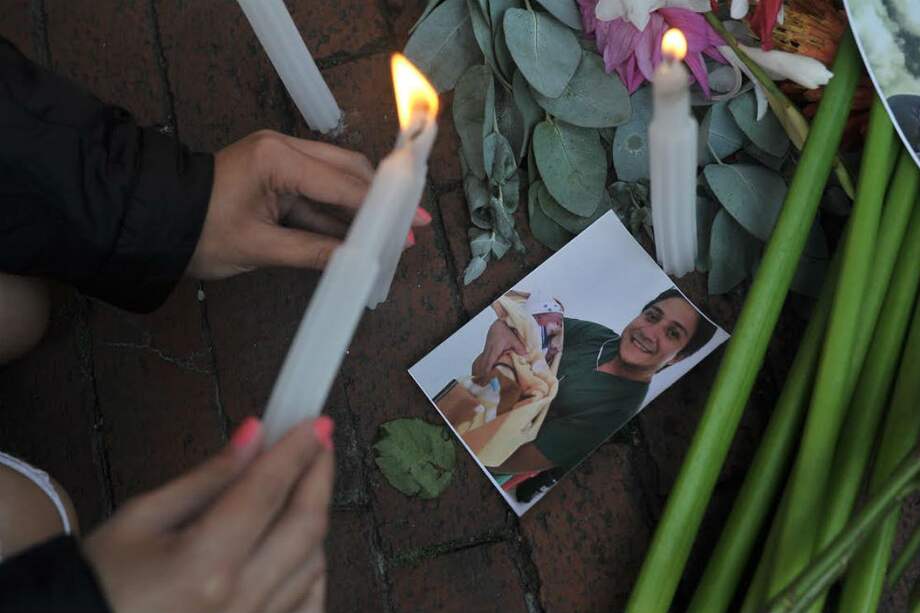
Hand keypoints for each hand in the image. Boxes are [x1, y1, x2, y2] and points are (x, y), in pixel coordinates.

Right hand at [83, 416, 334, 612]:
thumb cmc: (98, 583)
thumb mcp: (141, 518)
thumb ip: (208, 477)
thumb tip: (255, 435)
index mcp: (204, 565)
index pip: (268, 490)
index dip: (298, 450)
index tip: (317, 423)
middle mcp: (238, 602)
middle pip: (306, 526)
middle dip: (319, 477)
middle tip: (319, 445)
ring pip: (314, 565)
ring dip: (314, 521)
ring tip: (298, 490)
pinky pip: (309, 606)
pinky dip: (312, 571)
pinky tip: (301, 548)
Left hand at [187, 130, 431, 278]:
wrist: (154, 221)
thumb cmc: (197, 232)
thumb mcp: (258, 247)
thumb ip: (313, 252)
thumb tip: (356, 263)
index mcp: (277, 158)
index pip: (341, 183)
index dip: (379, 207)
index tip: (410, 223)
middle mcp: (284, 149)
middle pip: (348, 172)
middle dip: (379, 202)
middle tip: (410, 228)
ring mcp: (282, 161)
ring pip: (337, 182)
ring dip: (362, 211)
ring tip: (391, 238)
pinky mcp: (279, 177)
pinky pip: (318, 195)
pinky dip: (339, 216)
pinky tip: (360, 236)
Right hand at [472, 320, 525, 381]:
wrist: (499, 323)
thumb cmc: (505, 330)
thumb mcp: (513, 338)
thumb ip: (519, 347)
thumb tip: (525, 356)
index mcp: (494, 350)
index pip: (488, 364)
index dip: (486, 374)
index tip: (487, 382)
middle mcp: (488, 352)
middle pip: (482, 366)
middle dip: (482, 376)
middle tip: (485, 387)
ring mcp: (486, 351)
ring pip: (481, 364)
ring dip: (481, 372)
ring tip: (483, 383)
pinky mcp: (487, 351)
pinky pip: (483, 361)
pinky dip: (483, 368)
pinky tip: (484, 374)